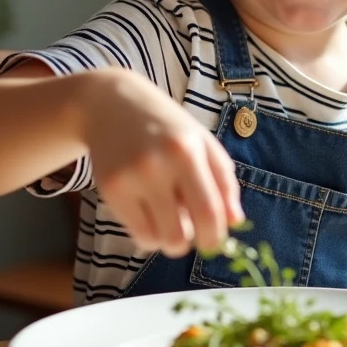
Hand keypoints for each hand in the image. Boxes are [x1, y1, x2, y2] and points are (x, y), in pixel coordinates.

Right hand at [81, 69, 243, 257]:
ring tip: (172, 222)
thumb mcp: (202, 142)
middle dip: (193, 243)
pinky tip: (152, 218)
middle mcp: (157, 165)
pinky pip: (137, 234)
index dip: (216, 236)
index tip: (216, 240)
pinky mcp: (109, 190)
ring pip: (158, 239)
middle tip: (192, 232)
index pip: (208, 211)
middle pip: (181, 234)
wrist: (112, 104)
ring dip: (171, 241)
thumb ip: (223, 181)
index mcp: (187, 151)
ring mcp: (130, 179)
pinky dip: (150, 237)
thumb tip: (236, 222)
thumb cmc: (166, 125)